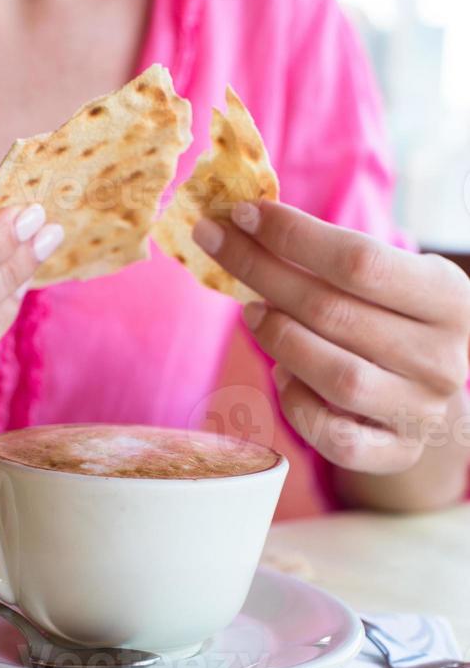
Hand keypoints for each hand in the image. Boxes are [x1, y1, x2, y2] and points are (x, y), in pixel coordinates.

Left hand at [194, 201, 469, 473]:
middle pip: (334, 312)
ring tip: (253, 314)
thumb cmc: (395, 322)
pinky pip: (333, 436)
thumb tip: (246, 222)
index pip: (360, 260)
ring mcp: (421, 411)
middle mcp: (443, 358)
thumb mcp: (391, 280)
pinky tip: (283, 376)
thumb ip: (334, 258)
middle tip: (220, 248)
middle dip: (263, 273)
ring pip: (336, 376)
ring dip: (279, 339)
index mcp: (449, 299)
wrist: (431, 394)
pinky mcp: (396, 453)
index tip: (243, 214)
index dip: (293, 236)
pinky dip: (296, 404)